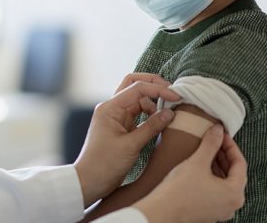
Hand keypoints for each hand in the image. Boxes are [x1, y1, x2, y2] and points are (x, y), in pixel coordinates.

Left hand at [72, 73, 180, 206]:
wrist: (90, 181)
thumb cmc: (105, 164)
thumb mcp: (131, 146)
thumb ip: (151, 127)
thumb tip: (170, 113)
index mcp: (110, 108)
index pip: (137, 87)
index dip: (158, 89)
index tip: (176, 97)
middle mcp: (111, 108)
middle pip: (134, 85)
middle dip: (154, 86)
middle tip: (172, 94)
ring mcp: (115, 117)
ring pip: (137, 99)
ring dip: (153, 102)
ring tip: (168, 112)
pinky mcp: (120, 127)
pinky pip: (137, 113)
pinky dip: (150, 113)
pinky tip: (160, 121)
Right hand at [136, 125, 246, 222]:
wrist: (162, 211)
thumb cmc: (179, 192)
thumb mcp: (198, 161)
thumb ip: (211, 143)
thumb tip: (218, 131)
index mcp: (234, 193)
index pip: (240, 163)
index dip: (231, 146)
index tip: (222, 136)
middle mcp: (231, 204)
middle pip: (234, 174)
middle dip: (224, 155)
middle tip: (214, 141)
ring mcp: (221, 210)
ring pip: (224, 182)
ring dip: (217, 166)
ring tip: (206, 152)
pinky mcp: (209, 212)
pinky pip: (216, 191)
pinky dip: (211, 177)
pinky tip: (200, 168)